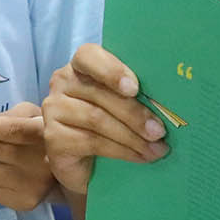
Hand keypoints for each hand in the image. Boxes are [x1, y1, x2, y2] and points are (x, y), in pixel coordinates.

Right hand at [41, 43, 168, 201]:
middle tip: (160, 131)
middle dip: (135, 114)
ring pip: (97, 119)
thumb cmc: (111, 124)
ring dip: (132, 136)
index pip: (88, 56)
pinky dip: (121, 151)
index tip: (135, 89)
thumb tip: (167, 102)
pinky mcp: (52, 138)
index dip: (112, 71)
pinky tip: (140, 157)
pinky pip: (91, 142)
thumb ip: (134, 95)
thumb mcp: (123, 104)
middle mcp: (62, 82)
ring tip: (156, 148)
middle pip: (100, 93)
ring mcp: (53, 110)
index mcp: (81, 65)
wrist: (87, 163)